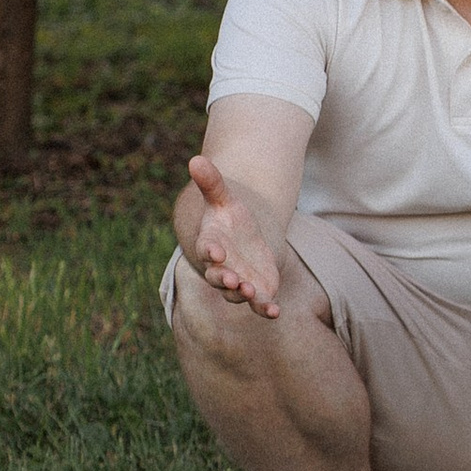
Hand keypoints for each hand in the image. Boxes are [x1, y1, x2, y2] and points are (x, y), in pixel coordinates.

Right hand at [184, 154, 282, 315]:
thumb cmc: (231, 217)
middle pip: (218, 276)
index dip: (210, 251)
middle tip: (233, 280)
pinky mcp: (256, 290)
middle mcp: (221, 266)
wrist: (245, 238)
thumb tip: (196, 158)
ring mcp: (238, 281)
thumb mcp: (225, 197)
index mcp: (211, 243)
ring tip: (252, 293)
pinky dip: (265, 309)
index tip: (215, 251)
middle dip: (224, 279)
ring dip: (244, 295)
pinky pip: (258, 304)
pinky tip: (274, 312)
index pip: (207, 248)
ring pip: (236, 294)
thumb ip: (212, 182)